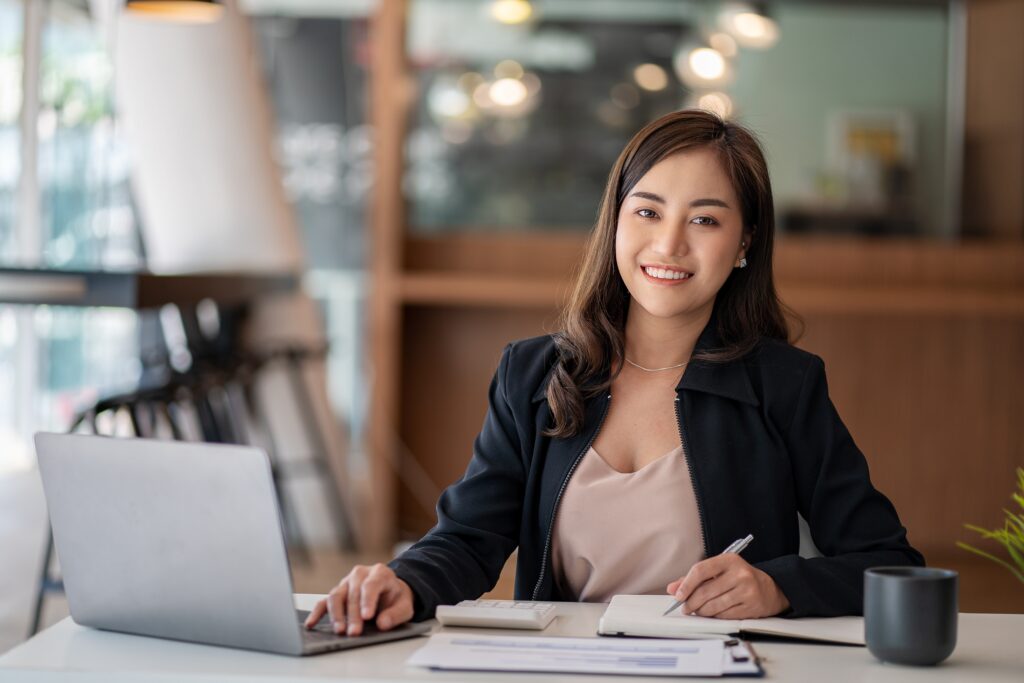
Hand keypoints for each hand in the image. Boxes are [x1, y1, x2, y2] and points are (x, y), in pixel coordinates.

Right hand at [304, 563, 414, 635]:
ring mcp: (346, 583)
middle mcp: (360, 574)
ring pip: (336, 596)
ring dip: (336, 615)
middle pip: (352, 594)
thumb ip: (396, 614)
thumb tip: (382, 623)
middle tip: (354, 633)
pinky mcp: (337, 593)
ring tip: (340, 631)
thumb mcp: (405, 606)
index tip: (367, 617)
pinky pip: (323, 601)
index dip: (367, 601)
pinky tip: (311, 624)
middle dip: (353, 615)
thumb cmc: (396, 599)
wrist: (390, 592)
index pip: (371, 585)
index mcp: (380, 573)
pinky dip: (317, 612)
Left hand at [666, 554, 789, 618]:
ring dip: (701, 611)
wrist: (770, 589)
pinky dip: (714, 616)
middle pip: (705, 591)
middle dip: (691, 602)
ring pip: (713, 606)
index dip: (686, 584)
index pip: (701, 570)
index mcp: (729, 560)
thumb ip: (694, 578)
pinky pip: (724, 615)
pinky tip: (712, 613)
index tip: (678, 595)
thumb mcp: (719, 571)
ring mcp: (746, 590)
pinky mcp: (751, 606)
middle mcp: (739, 574)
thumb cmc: (739, 578)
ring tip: (697, 610)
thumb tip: (672, 588)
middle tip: (685, 607)